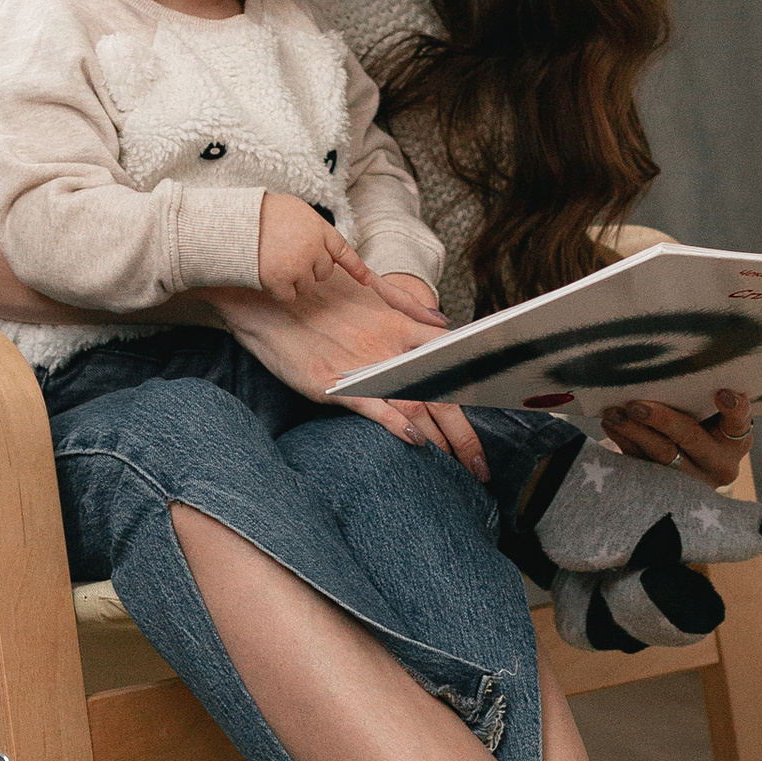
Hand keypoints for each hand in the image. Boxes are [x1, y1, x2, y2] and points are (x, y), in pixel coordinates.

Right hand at [206, 280, 488, 472]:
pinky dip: (398, 425)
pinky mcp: (334, 382)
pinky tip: (416, 443)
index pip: (452, 361)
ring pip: (415, 406)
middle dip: (466, 435)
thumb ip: (409, 307)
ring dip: (441, 441)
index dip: (477, 392)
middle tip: (481, 467)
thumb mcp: (368, 292)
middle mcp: (390, 346)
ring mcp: (364, 365)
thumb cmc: (314, 296)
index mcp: (401, 326)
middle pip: (442, 393)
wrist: (266, 294)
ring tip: (459, 468)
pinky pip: (375, 406)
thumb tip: (444, 323)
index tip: (495, 417)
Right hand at [255, 193, 378, 311]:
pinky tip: (268, 276)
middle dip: (310, 270)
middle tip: (288, 257)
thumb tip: (324, 250)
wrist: (234, 222)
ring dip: (294, 281)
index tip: (366, 281)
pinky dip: (280, 291)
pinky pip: (289, 297)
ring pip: (307, 287)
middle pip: (324, 273)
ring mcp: (298, 266)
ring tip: (274, 262)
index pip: (343, 250)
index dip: (356, 267)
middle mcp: (313, 248)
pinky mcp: (281, 281)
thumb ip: (312, 228)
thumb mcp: (295, 210)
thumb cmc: (261, 213)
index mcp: (318, 228)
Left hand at [600, 385, 754, 487]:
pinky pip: (643, 464)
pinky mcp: (666, 487)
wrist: (696, 465)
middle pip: (691, 438)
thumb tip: (672, 363)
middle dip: (662, 420)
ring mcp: (693, 479)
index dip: (734, 408)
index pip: (739, 420)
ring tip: (614, 413)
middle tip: (636, 405)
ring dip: (634, 432)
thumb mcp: (714, 414)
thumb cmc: (706, 423)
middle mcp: (720, 462)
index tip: (722, 393)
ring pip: (662, 455)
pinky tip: (611, 424)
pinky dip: (624, 442)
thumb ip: (703, 396)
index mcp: (737, 439)